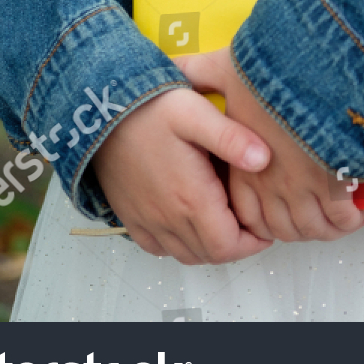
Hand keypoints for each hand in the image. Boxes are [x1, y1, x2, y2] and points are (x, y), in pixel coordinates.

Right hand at [89, 85, 273, 264]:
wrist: (100, 111)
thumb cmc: (149, 108)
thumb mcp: (196, 112)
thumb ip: (231, 137)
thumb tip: (264, 159)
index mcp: (190, 198)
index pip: (229, 245)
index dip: (253, 242)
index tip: (264, 226)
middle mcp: (168, 218)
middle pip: (211, 255)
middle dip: (236, 245)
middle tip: (250, 223)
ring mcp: (147, 220)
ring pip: (186, 254)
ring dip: (209, 246)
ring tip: (224, 222)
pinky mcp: (130, 217)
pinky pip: (158, 248)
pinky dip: (178, 245)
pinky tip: (188, 223)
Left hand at [181, 48, 363, 244]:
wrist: (316, 67)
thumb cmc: (273, 69)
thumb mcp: (228, 66)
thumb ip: (203, 72)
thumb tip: (180, 64)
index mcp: (243, 165)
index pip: (246, 213)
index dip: (261, 218)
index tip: (275, 208)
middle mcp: (270, 184)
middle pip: (281, 227)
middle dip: (294, 227)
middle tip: (307, 217)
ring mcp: (303, 187)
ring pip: (311, 227)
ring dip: (323, 228)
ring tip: (334, 219)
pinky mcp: (335, 183)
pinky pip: (341, 218)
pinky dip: (348, 221)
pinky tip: (354, 214)